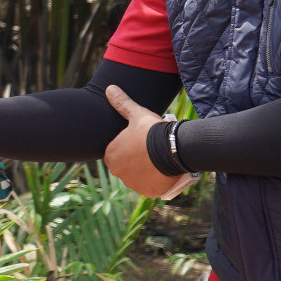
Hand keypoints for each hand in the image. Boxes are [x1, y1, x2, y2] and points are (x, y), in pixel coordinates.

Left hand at [103, 86, 195, 200]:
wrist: (172, 148)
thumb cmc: (151, 131)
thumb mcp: (136, 114)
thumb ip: (122, 103)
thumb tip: (109, 88)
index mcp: (111, 155)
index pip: (117, 153)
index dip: (130, 147)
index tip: (141, 143)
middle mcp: (118, 172)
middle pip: (127, 166)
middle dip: (137, 161)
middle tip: (151, 152)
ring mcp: (133, 183)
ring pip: (139, 178)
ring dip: (146, 172)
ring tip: (159, 161)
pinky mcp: (148, 191)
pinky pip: (150, 187)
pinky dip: (156, 182)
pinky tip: (163, 173)